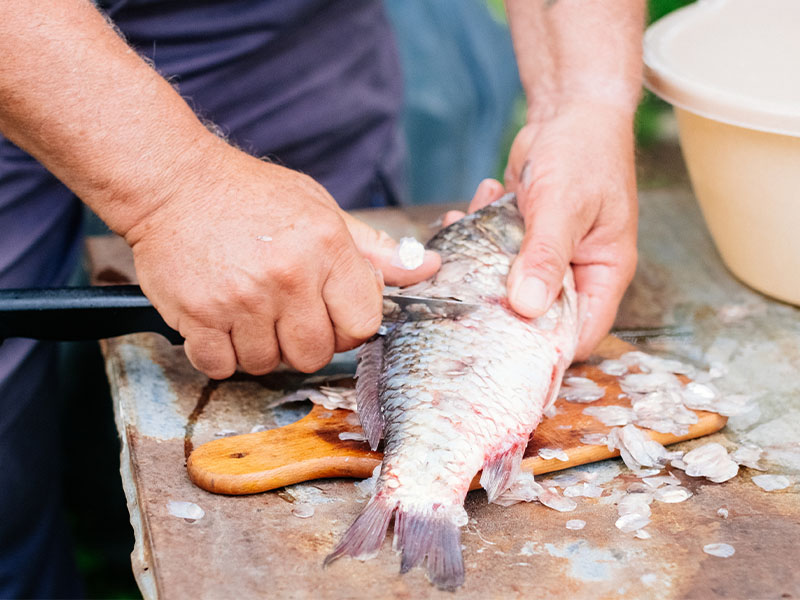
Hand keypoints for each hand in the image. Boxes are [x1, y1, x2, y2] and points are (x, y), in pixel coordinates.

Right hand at [123, 142, 439, 378]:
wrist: (174, 181)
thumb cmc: (252, 196)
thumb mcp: (322, 210)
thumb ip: (374, 251)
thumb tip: (429, 268)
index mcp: (327, 247)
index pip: (363, 324)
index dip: (349, 325)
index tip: (330, 312)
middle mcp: (288, 276)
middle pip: (317, 353)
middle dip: (306, 342)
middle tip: (285, 313)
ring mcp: (241, 299)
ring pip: (269, 364)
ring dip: (261, 348)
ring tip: (249, 311)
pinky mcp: (198, 316)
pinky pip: (223, 367)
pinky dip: (222, 354)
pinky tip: (220, 321)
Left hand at [443, 102, 636, 359]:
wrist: (570, 110)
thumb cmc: (586, 152)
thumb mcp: (564, 205)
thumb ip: (546, 256)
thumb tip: (527, 307)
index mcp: (603, 274)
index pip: (578, 333)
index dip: (544, 347)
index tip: (500, 347)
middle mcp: (576, 272)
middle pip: (536, 314)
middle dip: (498, 302)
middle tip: (462, 289)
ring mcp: (546, 256)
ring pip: (507, 283)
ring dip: (480, 261)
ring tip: (464, 226)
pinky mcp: (522, 238)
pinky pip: (494, 252)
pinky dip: (477, 234)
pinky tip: (471, 207)